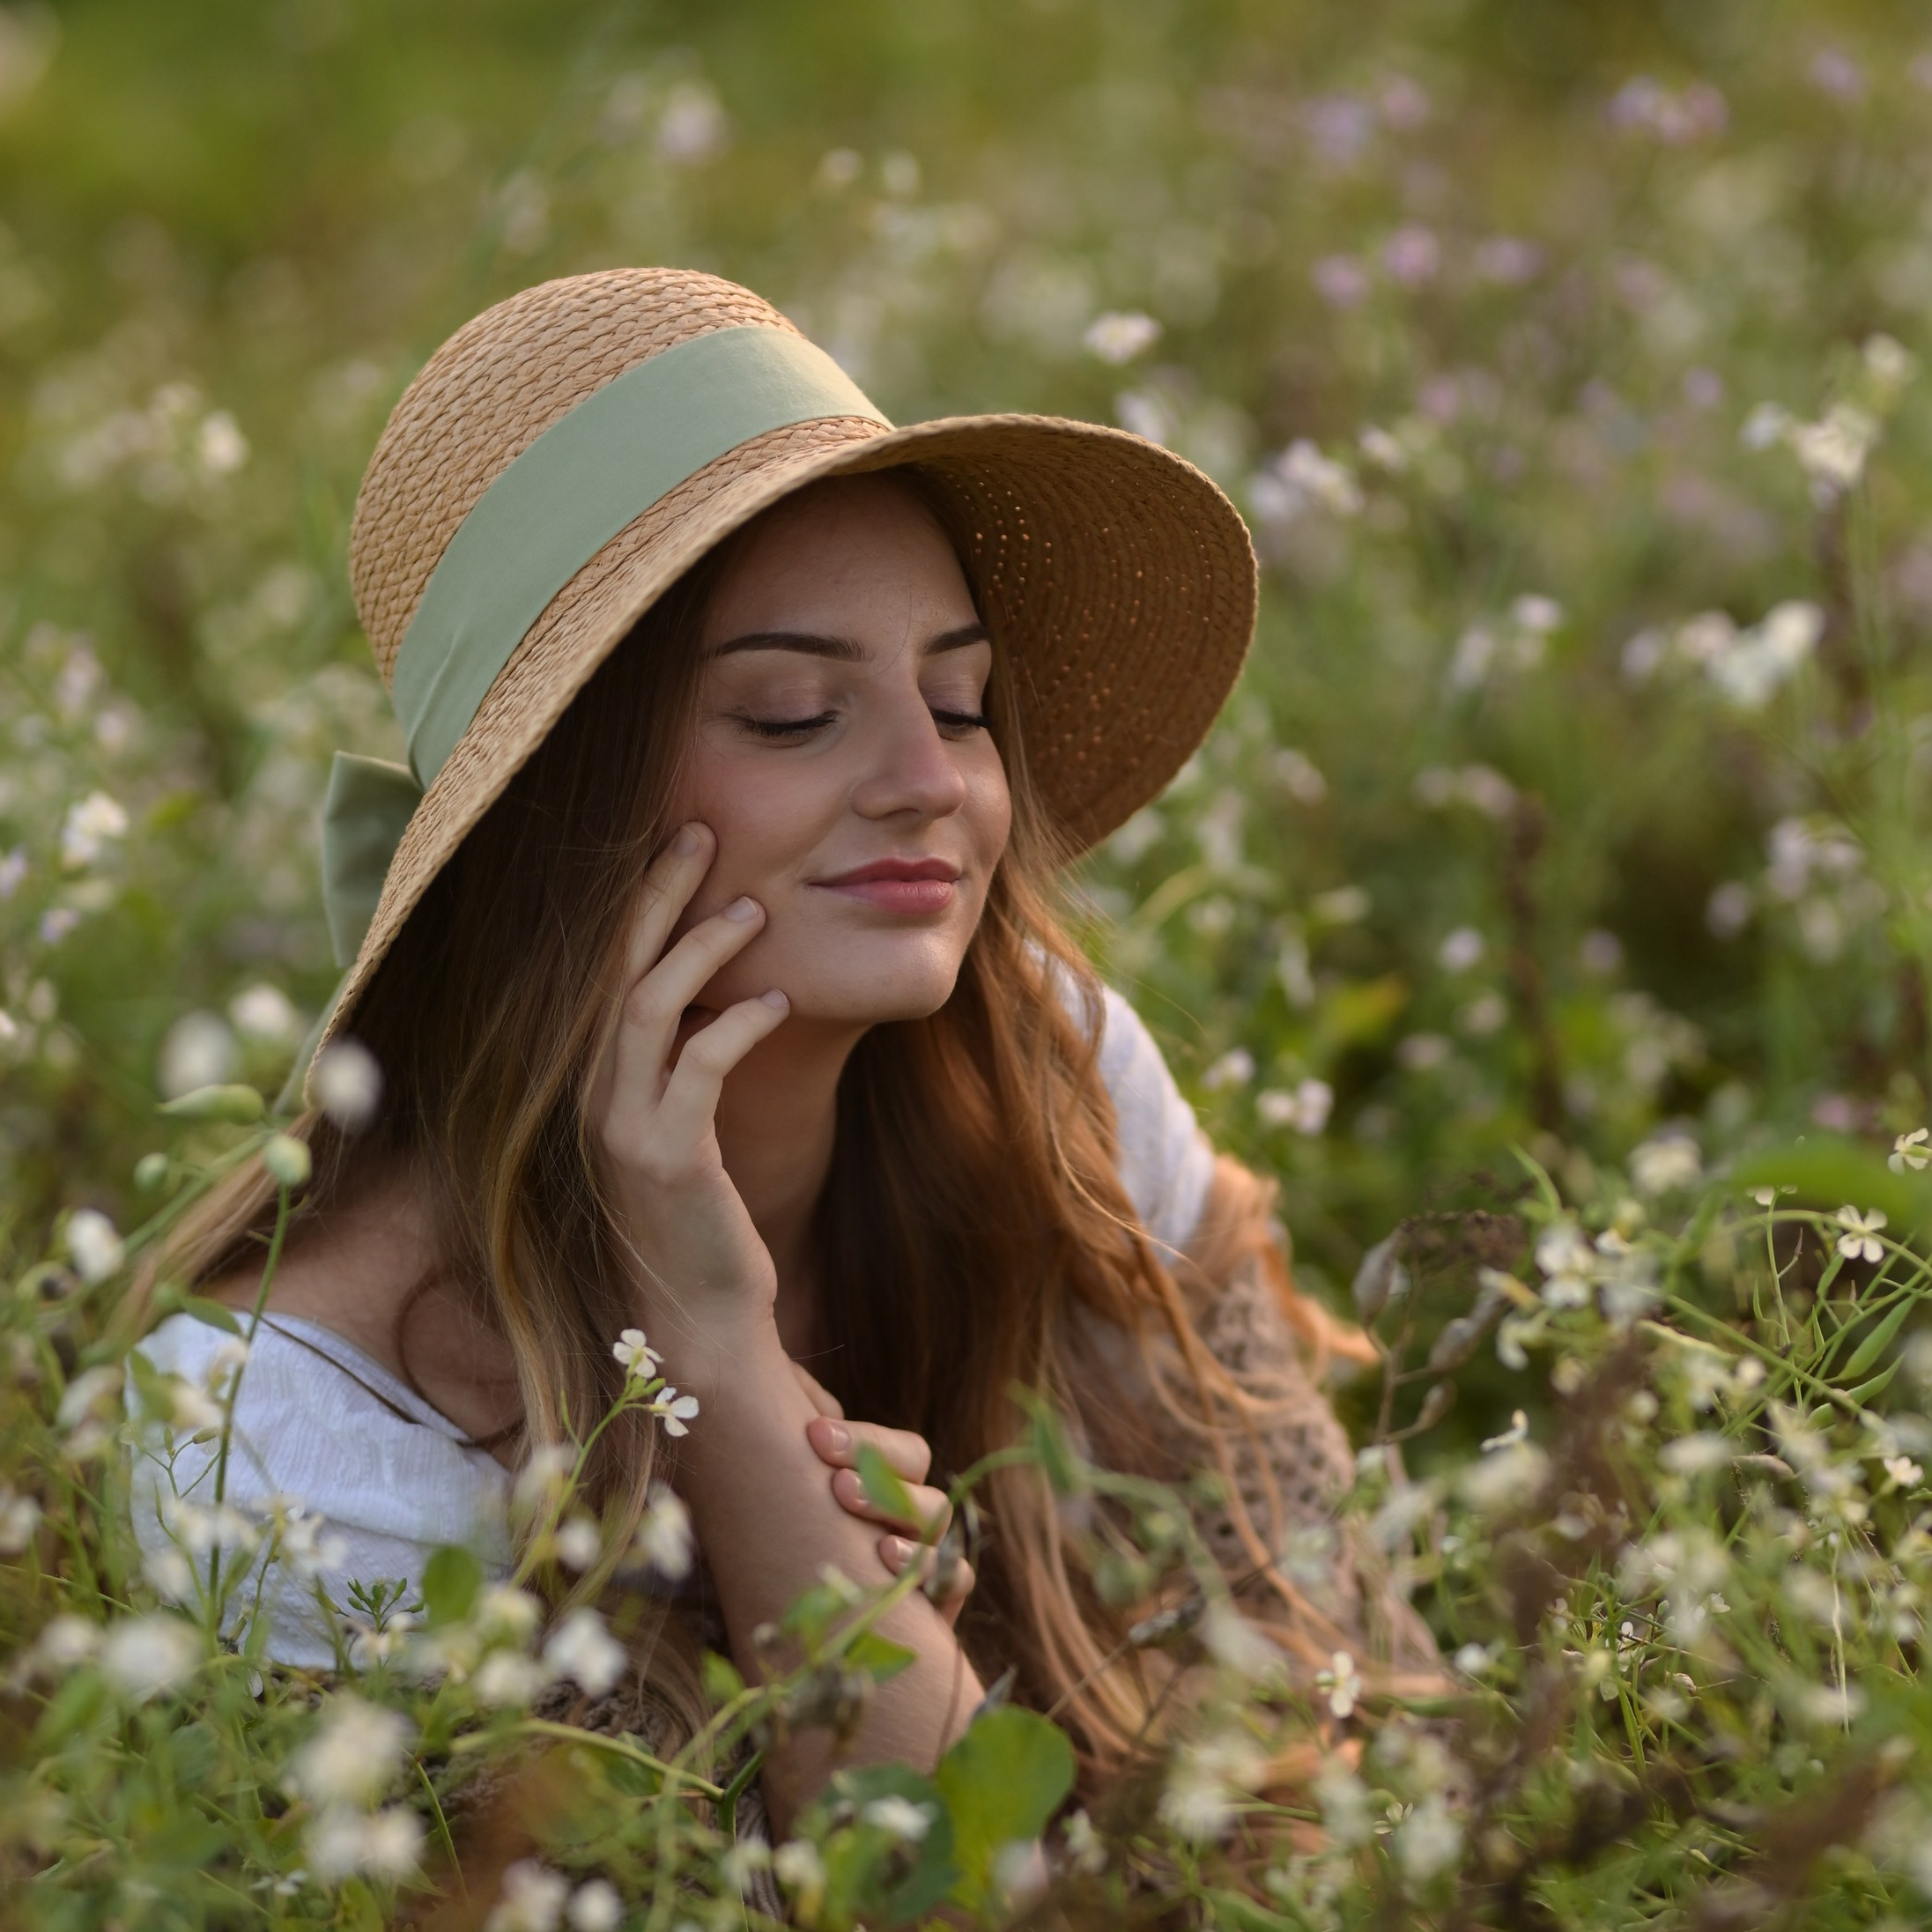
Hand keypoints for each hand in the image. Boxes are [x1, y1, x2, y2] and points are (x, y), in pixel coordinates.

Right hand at [589, 824, 789, 1348]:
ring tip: (754, 909)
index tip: (670, 842)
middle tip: (698, 832)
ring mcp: (622, 1128)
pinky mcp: (668, 1160)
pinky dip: (738, 1025)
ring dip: (701, 948)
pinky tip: (777, 1000)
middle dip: (655, 894)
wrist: (699, 1321)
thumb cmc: (698, 1219)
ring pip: (649, 1007)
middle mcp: (590, 1096)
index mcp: (590, 1081)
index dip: (632, 903)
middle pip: (615, 970)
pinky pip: (699, 1067)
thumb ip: (681, 1060)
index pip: (602, 971)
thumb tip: (716, 985)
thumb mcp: (682, 1124)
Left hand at [792, 1361, 974, 1626]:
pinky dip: (931, 1569)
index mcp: (890, 1479)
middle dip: (879, 1478)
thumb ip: (798, 1423)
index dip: (861, 1440)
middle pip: (920, 1480)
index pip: (901, 1449)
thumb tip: (795, 1391)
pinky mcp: (935, 1603)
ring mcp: (929, 1554)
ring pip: (939, 1521)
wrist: (793, 1620)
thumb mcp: (791, 1478)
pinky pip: (954, 1578)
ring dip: (903, 1518)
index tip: (813, 1435)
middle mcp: (914, 1511)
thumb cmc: (794, 1533)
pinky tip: (887, 1564)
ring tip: (868, 1529)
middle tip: (836, 1485)